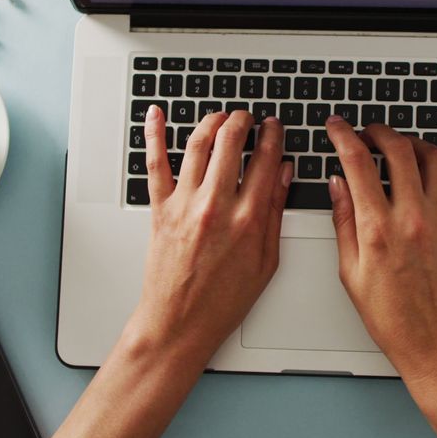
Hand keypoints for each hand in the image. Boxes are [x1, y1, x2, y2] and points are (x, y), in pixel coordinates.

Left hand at [133, 106, 292, 359]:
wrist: (180, 322)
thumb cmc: (223, 300)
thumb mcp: (266, 260)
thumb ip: (275, 211)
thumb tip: (283, 173)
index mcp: (248, 219)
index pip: (264, 160)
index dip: (272, 135)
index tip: (273, 126)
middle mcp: (216, 206)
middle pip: (230, 142)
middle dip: (242, 120)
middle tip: (247, 117)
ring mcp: (185, 205)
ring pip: (197, 145)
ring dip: (211, 121)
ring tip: (220, 116)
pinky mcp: (160, 209)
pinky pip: (155, 163)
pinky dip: (153, 134)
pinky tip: (155, 115)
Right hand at [325, 118, 436, 381]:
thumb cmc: (392, 314)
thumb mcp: (351, 271)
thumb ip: (343, 220)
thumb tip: (338, 183)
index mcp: (379, 229)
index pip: (358, 163)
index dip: (344, 136)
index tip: (337, 126)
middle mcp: (414, 217)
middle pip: (398, 148)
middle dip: (378, 131)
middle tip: (367, 132)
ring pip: (432, 156)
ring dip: (411, 143)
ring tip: (398, 147)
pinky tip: (425, 168)